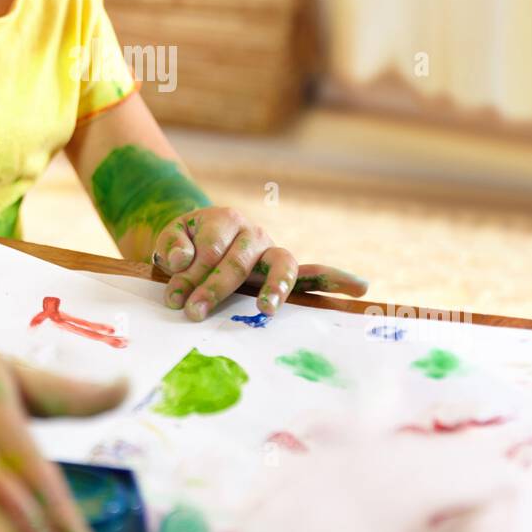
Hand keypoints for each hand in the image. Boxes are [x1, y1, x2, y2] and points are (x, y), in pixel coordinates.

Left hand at [152, 206, 367, 320]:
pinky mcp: (285, 271)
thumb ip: (171, 247)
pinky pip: (314, 274)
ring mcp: (272, 251)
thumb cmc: (185, 245)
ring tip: (267, 307)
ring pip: (282, 265)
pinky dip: (335, 280)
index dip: (190, 273)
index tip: (174, 299)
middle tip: (193, 312)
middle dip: (215, 288)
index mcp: (225, 220)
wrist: (198, 241)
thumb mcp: (171, 241)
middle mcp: (253, 233)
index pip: (210, 250)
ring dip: (276, 287)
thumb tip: (179, 260)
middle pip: (238, 261)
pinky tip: (360, 288)